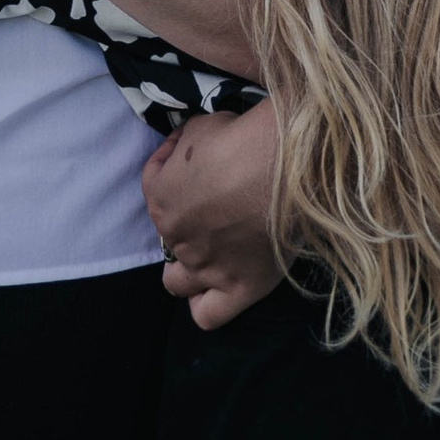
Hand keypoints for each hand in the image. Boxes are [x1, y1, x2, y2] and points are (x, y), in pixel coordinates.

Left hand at [143, 101, 284, 330]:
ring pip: (176, 283)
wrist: (286, 166)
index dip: (171, 161)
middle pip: (167, 234)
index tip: (191, 150)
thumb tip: (188, 150)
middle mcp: (176, 239)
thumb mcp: (202, 126)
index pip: (153, 179)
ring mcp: (205, 269)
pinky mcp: (237, 289)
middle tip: (209, 201)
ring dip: (186, 268)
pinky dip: (207, 302)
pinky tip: (219, 285)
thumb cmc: (242, 137)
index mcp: (161, 198)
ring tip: (209, 251)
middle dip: (183, 217)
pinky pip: (208, 314)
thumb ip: (187, 145)